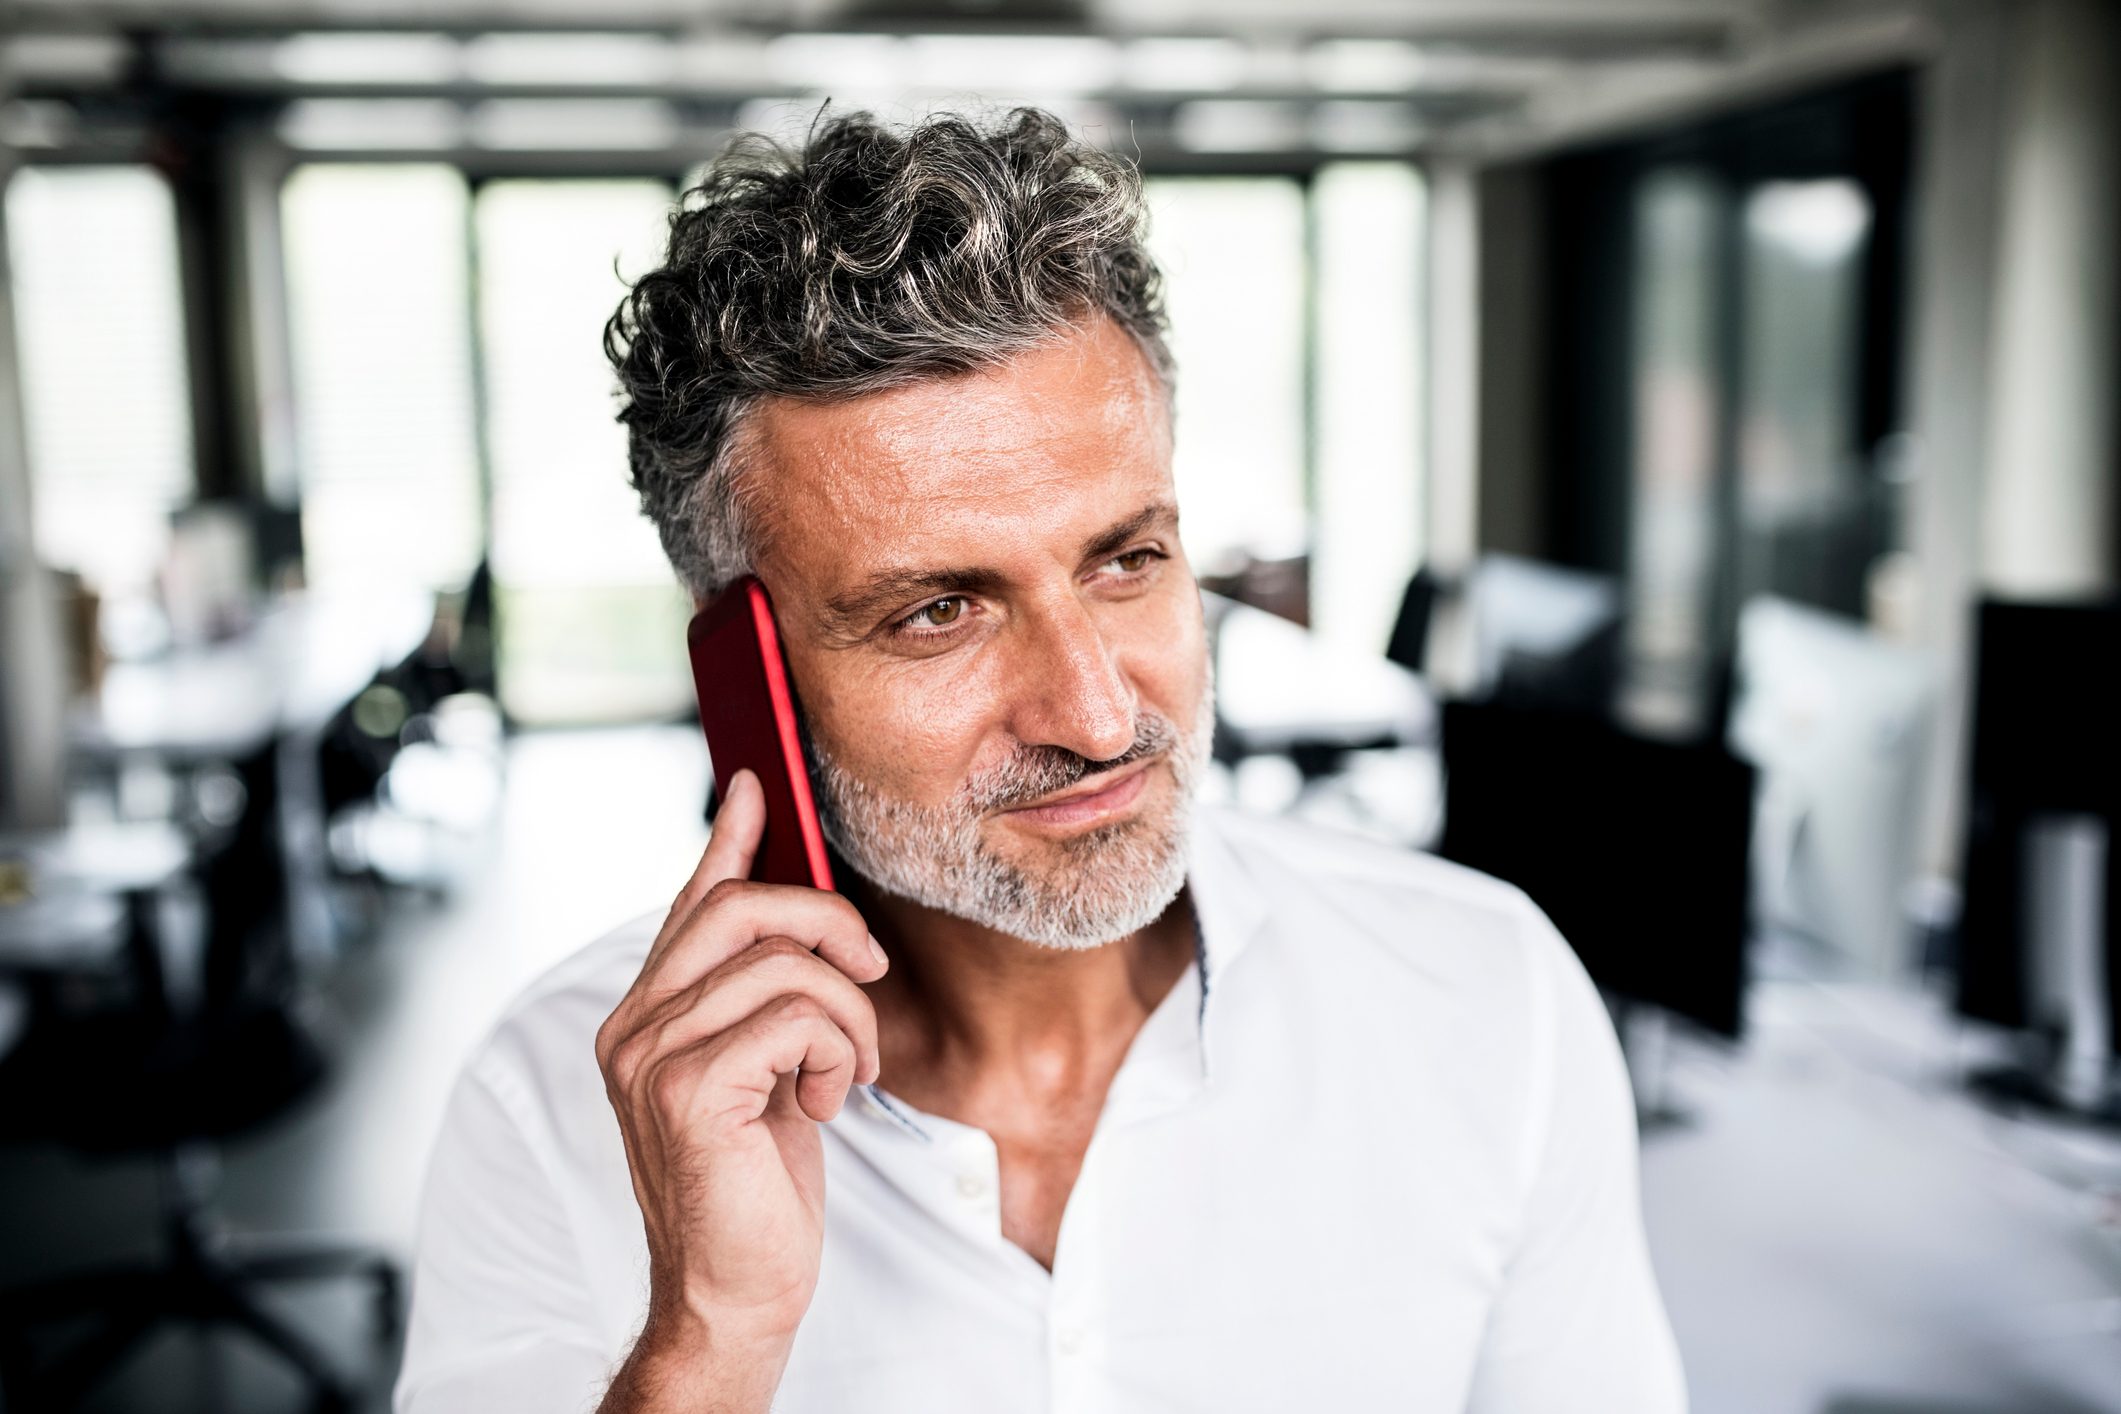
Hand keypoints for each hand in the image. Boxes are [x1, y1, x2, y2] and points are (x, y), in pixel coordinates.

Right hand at [594, 769, 886, 1391]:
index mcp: (646, 1015)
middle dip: (831, 926)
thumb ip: (763, 996)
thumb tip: (793, 921)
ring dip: (848, 1016)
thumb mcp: (765, 1070)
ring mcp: (651, 1058)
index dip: (732, 840)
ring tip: (846, 1071)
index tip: (758, 785)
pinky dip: (838, 1052)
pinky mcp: (688, 1092)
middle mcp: (633, 1027)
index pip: (693, 902)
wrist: (738, 1289)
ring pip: (785, 965)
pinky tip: (826, 1100)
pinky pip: (795, 1019)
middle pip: (742, 909)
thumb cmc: (755, 1184)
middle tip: (870, 974)